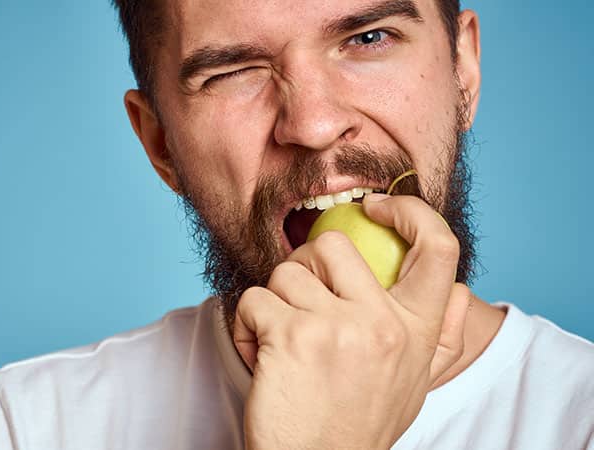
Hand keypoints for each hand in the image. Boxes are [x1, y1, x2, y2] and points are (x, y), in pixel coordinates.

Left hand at [233, 194, 469, 449]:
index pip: (438, 247)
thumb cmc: (357, 424)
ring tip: (278, 344)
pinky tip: (258, 356)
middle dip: (304, 266)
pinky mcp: (291, 336)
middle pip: (334, 244)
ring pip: (285, 272)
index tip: (377, 207)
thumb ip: (438, 337)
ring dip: (272, 303)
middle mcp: (384, 324)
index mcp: (418, 331)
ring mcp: (337, 327)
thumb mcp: (413, 384)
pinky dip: (246, 324)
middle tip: (298, 302)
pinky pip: (253, 299)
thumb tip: (462, 290)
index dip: (410, 211)